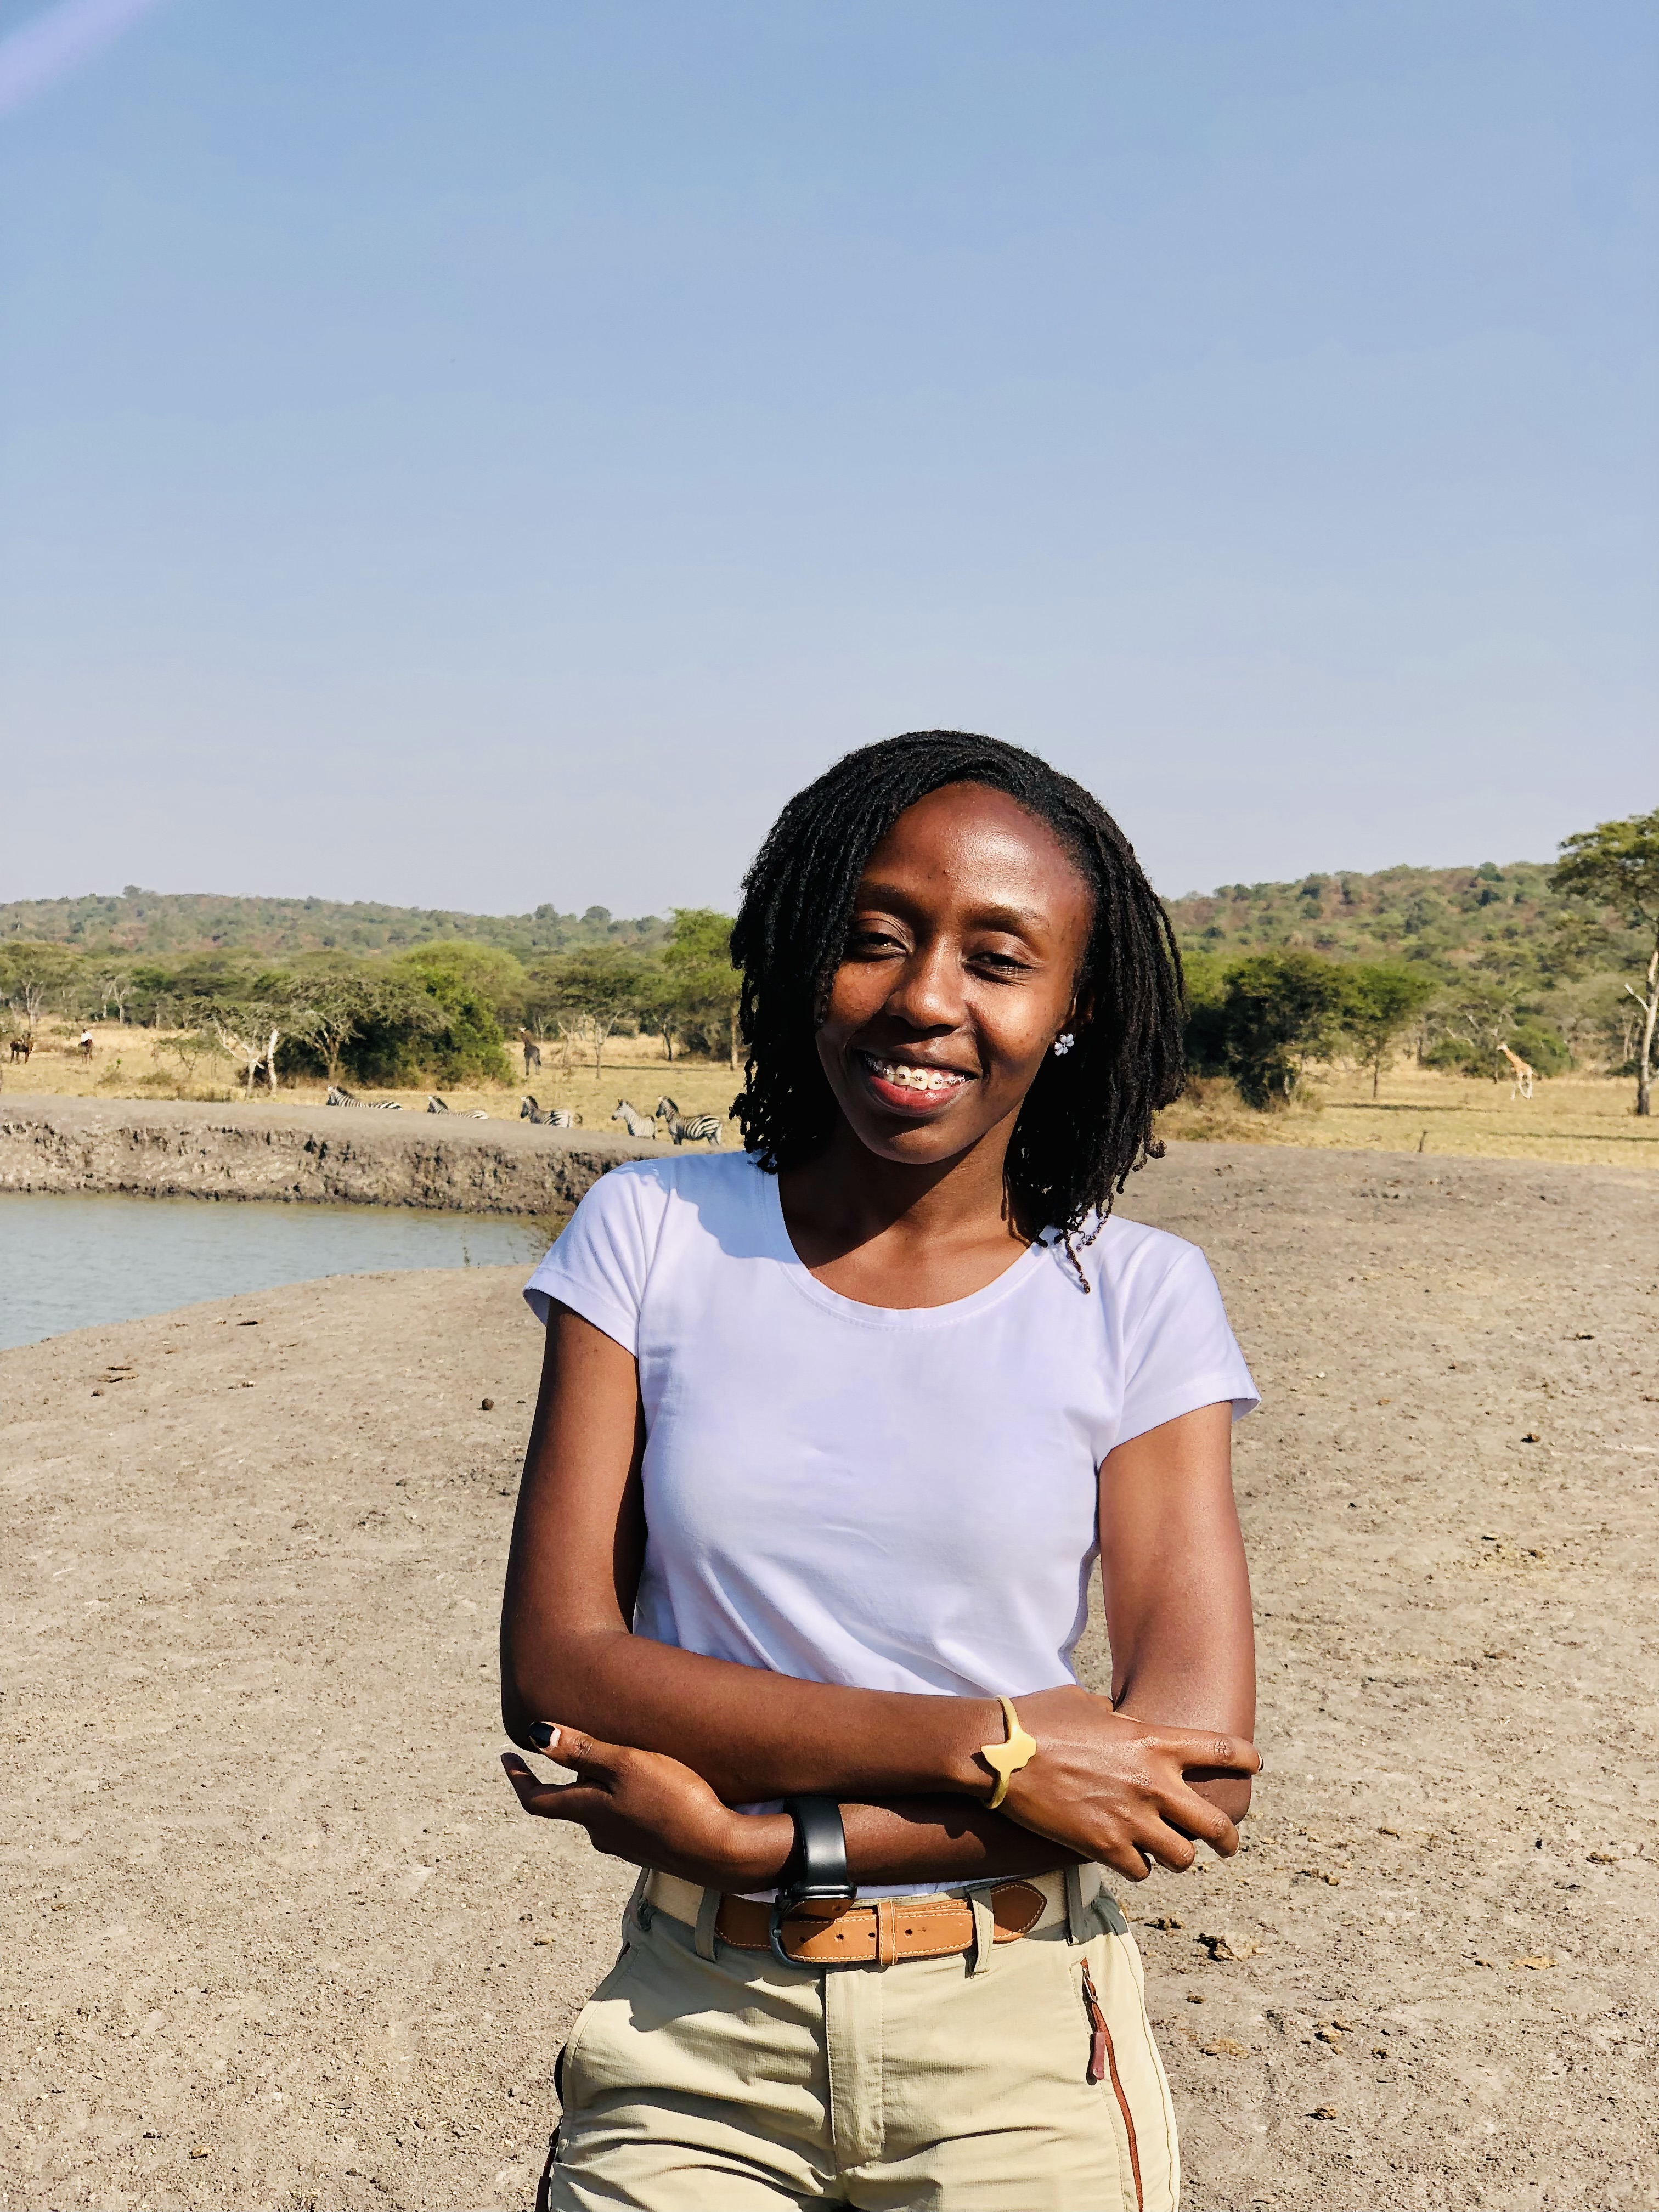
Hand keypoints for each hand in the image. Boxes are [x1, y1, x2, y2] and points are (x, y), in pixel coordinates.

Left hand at [501, 1725, 791, 1891]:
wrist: (720, 1851)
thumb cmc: (674, 1801)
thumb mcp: (626, 1764)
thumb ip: (582, 1750)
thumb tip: (534, 1734)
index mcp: (588, 1811)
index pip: (538, 1799)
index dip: (518, 1778)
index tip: (505, 1756)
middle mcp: (601, 1832)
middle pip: (570, 1804)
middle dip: (561, 1779)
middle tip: (559, 1749)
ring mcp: (627, 1844)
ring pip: (600, 1813)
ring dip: (596, 1790)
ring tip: (607, 1763)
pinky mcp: (652, 1848)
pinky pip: (626, 1820)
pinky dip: (623, 1802)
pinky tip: (643, 1790)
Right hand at [991, 1687, 1261, 1881]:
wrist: (999, 1754)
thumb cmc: (1039, 1718)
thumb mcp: (1087, 1703)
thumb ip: (1118, 1719)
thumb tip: (1120, 1721)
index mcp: (1153, 1740)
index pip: (1223, 1750)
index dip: (1247, 1759)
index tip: (1255, 1765)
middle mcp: (1152, 1783)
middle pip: (1217, 1825)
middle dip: (1228, 1840)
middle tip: (1226, 1844)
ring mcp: (1130, 1820)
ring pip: (1183, 1858)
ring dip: (1178, 1856)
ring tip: (1169, 1853)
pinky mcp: (1104, 1848)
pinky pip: (1141, 1871)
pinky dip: (1138, 1866)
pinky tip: (1126, 1856)